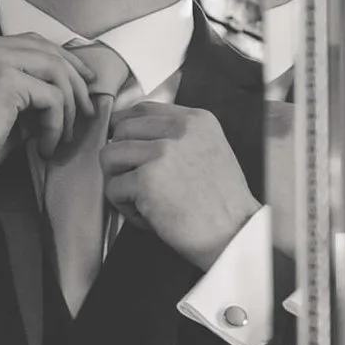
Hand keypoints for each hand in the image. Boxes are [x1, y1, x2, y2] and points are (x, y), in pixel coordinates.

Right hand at [0, 33, 106, 180]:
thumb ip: (26, 86)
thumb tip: (72, 84)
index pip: (31, 42)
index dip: (63, 60)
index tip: (83, 83)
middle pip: (47, 50)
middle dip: (75, 80)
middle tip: (87, 110)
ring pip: (55, 70)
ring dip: (69, 106)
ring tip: (63, 135)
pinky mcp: (4, 79)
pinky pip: (51, 97)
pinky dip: (57, 125)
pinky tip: (45, 145)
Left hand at [102, 101, 256, 270]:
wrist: (235, 235)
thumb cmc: (222, 202)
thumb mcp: (208, 151)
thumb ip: (175, 136)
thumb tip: (128, 131)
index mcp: (196, 120)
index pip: (142, 109)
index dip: (126, 130)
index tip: (127, 149)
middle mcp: (180, 130)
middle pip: (120, 131)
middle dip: (120, 159)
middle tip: (135, 183)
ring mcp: (162, 153)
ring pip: (109, 156)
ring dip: (118, 181)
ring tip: (141, 200)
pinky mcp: (147, 180)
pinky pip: (113, 188)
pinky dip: (124, 207)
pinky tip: (148, 215)